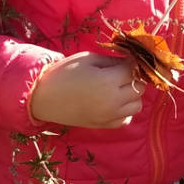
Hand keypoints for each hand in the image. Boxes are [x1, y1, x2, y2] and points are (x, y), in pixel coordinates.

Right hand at [29, 52, 145, 128]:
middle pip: (140, 88)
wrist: (43, 97)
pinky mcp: (104, 125)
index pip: (134, 70)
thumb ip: (112, 60)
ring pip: (137, 105)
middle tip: (121, 73)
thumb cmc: (63, 73)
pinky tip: (112, 102)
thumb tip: (129, 62)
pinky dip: (124, 110)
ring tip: (117, 88)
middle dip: (133, 78)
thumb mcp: (88, 59)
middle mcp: (113, 101)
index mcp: (108, 81)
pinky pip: (126, 119)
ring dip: (132, 95)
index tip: (126, 58)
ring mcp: (110, 116)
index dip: (132, 62)